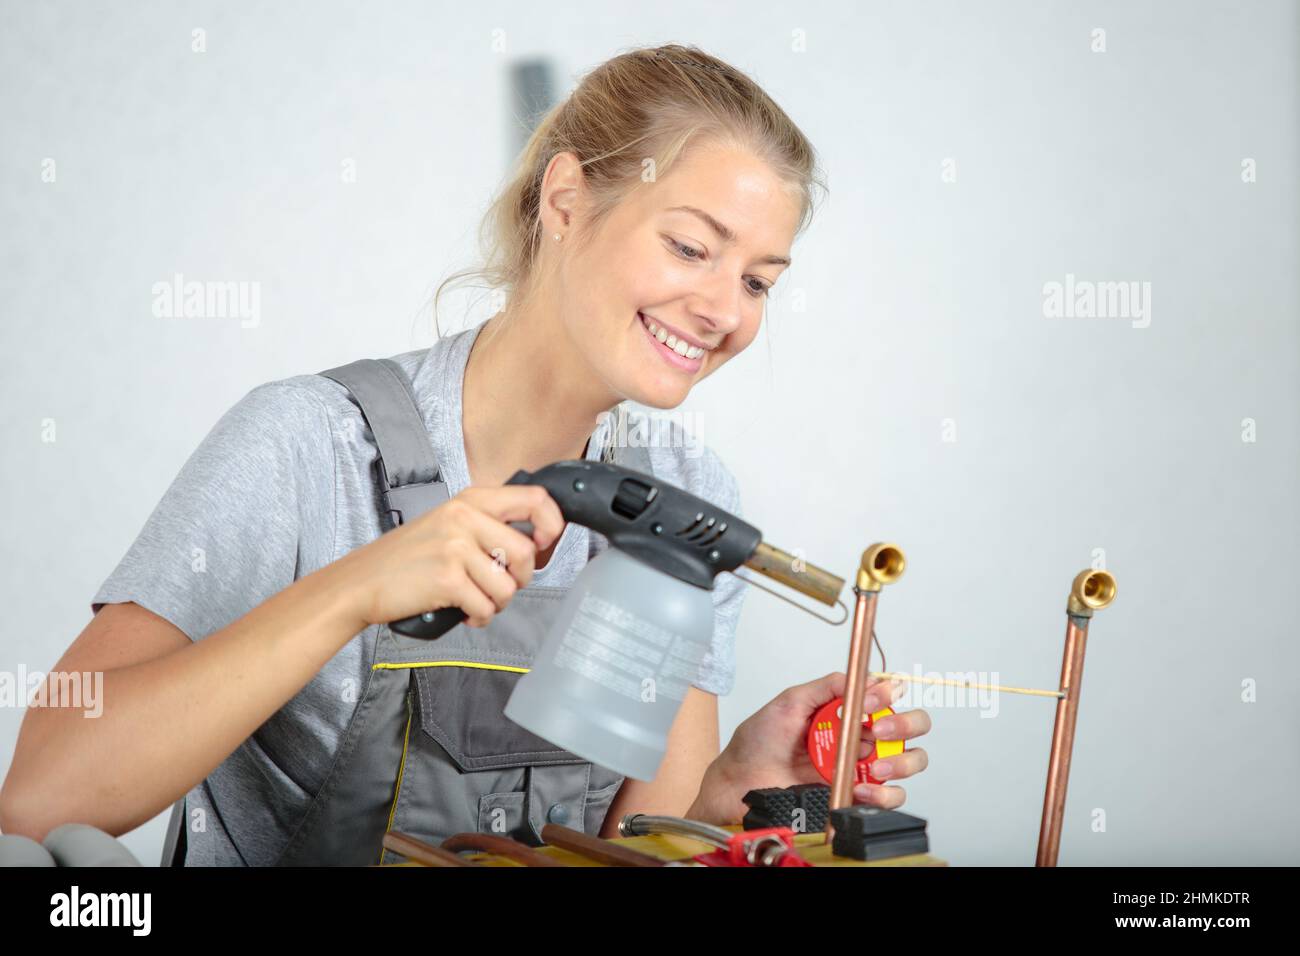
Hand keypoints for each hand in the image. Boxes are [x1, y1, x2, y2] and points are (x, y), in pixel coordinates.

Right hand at [331, 484, 565, 629]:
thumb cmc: (407, 557)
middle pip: (526, 552)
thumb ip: (487, 524)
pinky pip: (486, 606)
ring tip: (477, 601)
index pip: (535, 499)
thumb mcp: (448, 523)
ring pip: (508, 586)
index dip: (552, 523)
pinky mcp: (448, 578)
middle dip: (520, 579)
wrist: (361, 581)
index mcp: (470, 500)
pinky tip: (465, 612)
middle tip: (500, 586)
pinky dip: (480, 617)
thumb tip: (536, 541)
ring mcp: (455, 547)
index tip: (545, 543)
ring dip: (498, 603)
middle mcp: (465, 517)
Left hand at [689, 671, 931, 826]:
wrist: (741, 782)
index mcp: (847, 711)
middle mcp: (860, 737)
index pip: (889, 697)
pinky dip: (883, 793)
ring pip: (910, 760)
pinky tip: (861, 787)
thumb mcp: (790, 701)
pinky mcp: (856, 796)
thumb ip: (828, 687)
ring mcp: (861, 767)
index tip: (876, 699)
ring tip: (874, 766)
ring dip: (901, 761)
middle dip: (904, 725)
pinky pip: (891, 797)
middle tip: (876, 730)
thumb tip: (866, 679)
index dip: (892, 694)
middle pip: (911, 726)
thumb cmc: (758, 743)